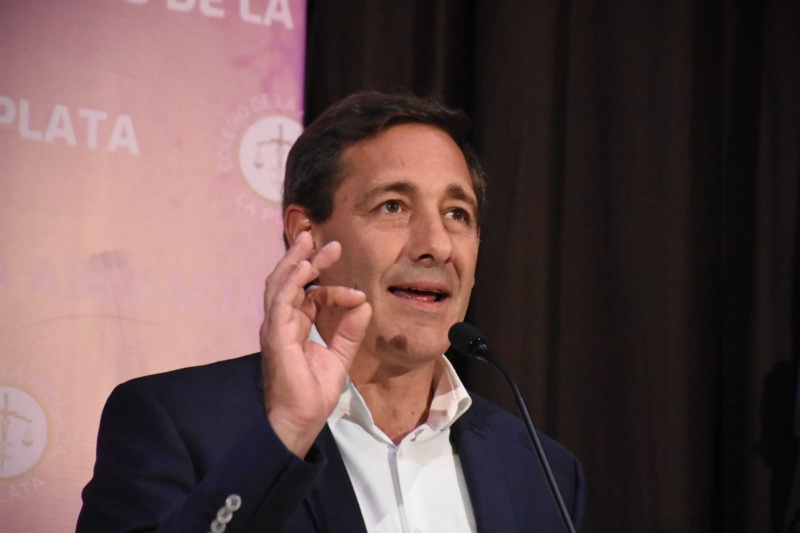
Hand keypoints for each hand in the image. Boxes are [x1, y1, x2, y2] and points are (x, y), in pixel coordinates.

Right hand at [260, 231, 371, 456]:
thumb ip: (350, 330)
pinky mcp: (275, 334)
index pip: (310, 296)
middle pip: (291, 282)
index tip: (357, 295)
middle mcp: (282, 323)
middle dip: (308, 259)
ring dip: (296, 261)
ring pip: (280, 284)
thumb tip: (364, 303)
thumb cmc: (313, 392)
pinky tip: (304, 267)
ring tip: (310, 242)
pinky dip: (292, 281)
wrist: (300, 418)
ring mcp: (275, 327)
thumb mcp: (339, 356)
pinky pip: (280, 300)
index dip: (334, 291)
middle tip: (330, 243)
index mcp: (295, 327)